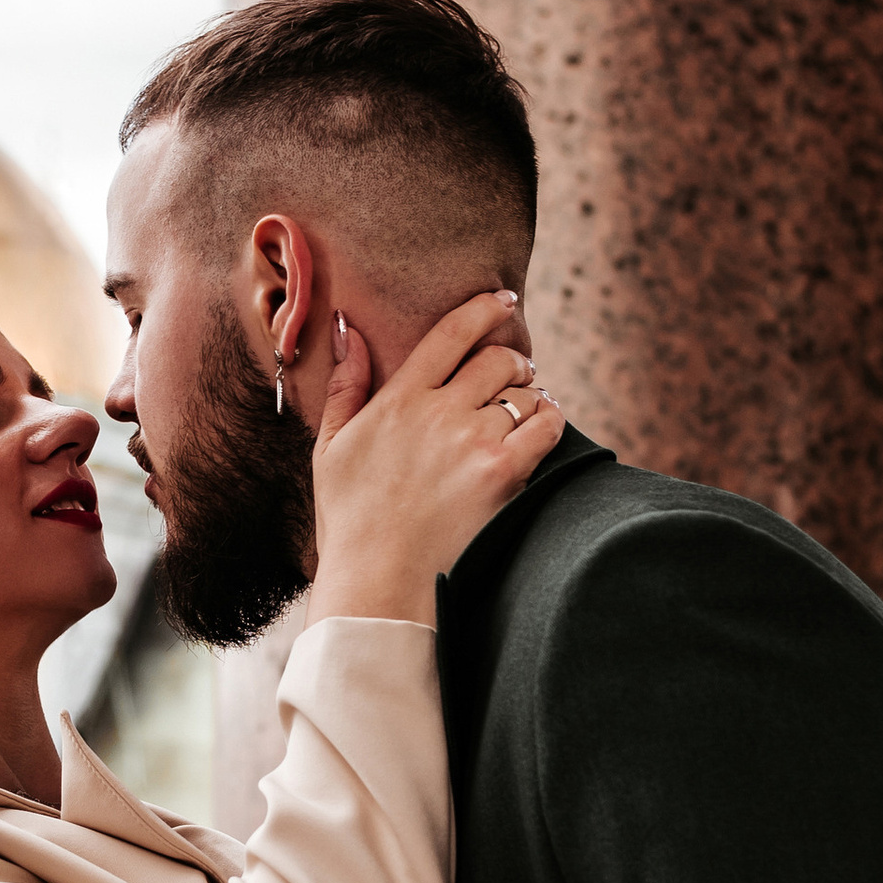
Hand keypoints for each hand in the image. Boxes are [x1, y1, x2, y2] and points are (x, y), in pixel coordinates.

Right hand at [307, 289, 563, 627]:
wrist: (378, 582)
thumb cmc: (350, 520)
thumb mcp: (330, 447)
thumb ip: (345, 385)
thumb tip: (350, 329)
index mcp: (398, 399)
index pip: (452, 332)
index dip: (485, 307)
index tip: (503, 300)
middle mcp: (439, 411)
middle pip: (497, 359)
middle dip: (512, 359)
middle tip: (516, 371)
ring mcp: (474, 441)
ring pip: (525, 391)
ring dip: (532, 391)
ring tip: (529, 402)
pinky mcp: (503, 473)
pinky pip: (547, 426)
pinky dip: (552, 418)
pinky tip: (545, 423)